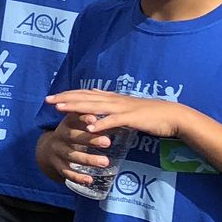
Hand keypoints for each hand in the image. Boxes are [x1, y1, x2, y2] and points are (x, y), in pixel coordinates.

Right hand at [36, 120, 114, 187]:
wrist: (48, 150)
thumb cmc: (72, 134)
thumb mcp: (77, 125)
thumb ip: (92, 122)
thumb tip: (117, 119)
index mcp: (66, 124)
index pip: (73, 119)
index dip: (82, 119)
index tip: (94, 119)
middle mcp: (60, 136)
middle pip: (72, 136)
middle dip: (89, 139)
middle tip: (107, 142)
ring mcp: (57, 152)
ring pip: (71, 155)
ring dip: (88, 159)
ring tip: (105, 162)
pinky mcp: (57, 166)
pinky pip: (66, 172)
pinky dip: (77, 177)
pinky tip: (89, 180)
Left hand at [44, 89, 195, 141]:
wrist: (173, 116)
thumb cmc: (150, 115)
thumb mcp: (127, 109)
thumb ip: (111, 106)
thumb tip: (96, 100)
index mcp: (113, 98)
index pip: (86, 94)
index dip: (68, 95)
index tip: (52, 97)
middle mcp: (114, 100)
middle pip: (85, 97)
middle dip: (65, 98)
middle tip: (47, 100)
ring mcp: (122, 108)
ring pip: (95, 106)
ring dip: (76, 107)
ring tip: (59, 109)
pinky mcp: (132, 118)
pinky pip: (113, 121)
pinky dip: (101, 123)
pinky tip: (89, 128)